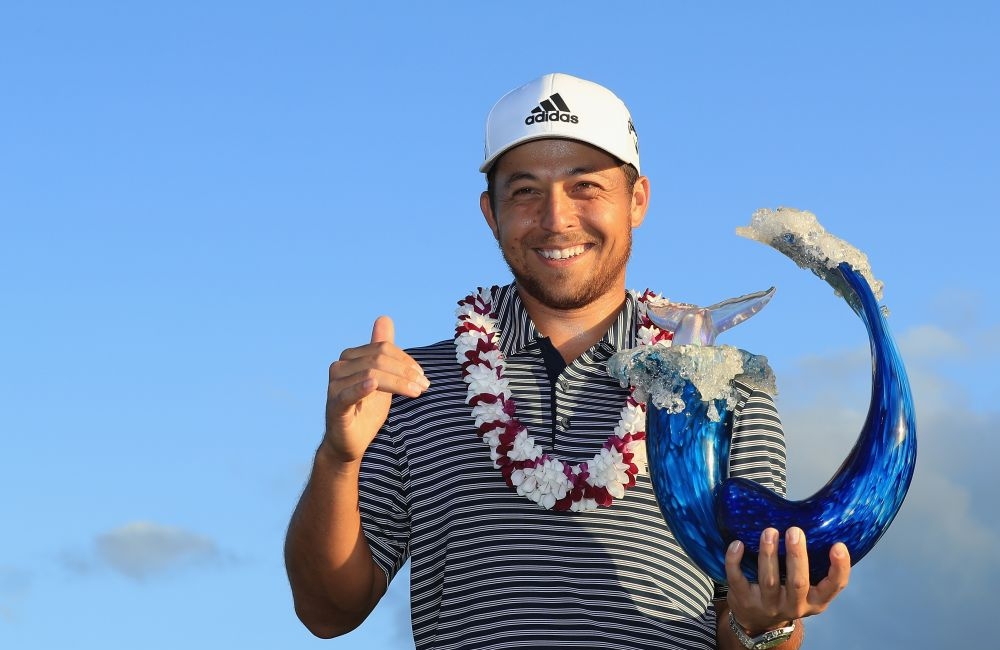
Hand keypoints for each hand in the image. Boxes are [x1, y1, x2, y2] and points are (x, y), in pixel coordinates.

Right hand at [322, 316, 428, 463]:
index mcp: (350, 357)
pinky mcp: (334, 405)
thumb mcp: (381, 377)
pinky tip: (373, 385)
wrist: (351, 442)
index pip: (383, 348)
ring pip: (370, 373)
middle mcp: (339, 367)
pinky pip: (348, 393)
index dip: (406, 361)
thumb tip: (384, 318)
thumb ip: (382, 349)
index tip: (423, 377)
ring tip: (415, 392)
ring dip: (397, 382)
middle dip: (405, 372)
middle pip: (378, 359)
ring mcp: (335, 386)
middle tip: (424, 386)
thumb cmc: (366, 409)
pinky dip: (361, 388)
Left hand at [725, 527, 849, 634]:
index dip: (839, 568)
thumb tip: (814, 525)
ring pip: (769, 580)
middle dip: (796, 555)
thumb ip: (812, 568)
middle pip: (798, 582)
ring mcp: (768, 605)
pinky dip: (735, 560)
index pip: (833, 587)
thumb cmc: (787, 595)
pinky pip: (738, 579)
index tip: (838, 546)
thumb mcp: (806, 590)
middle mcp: (794, 606)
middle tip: (795, 531)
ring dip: (768, 553)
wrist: (757, 622)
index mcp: (815, 601)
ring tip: (769, 531)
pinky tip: (737, 543)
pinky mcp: (744, 600)